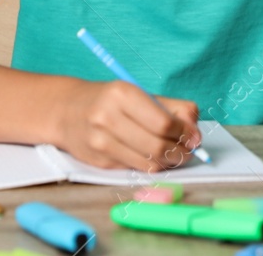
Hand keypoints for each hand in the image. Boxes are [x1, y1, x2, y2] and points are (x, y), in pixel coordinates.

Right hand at [55, 80, 201, 172]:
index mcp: (122, 94)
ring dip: (168, 162)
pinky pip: (136, 169)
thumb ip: (174, 108)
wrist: (67, 111)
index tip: (194, 137)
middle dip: (181, 152)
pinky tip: (152, 156)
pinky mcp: (98, 162)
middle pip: (158, 146)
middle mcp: (108, 117)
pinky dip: (151, 165)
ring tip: (173, 154)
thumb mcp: (141, 94)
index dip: (185, 133)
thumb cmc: (111, 101)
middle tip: (188, 151)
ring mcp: (100, 142)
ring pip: (149, 163)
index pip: (164, 123)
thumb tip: (196, 135)